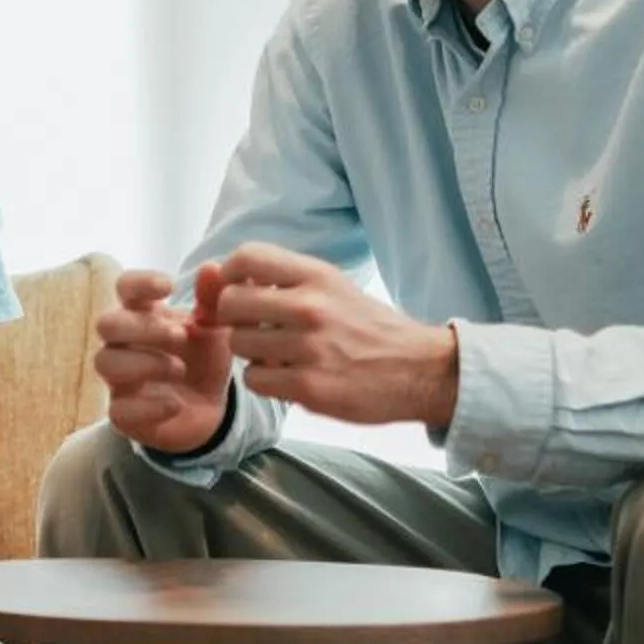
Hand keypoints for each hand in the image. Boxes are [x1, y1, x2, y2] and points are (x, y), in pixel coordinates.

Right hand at [93, 265, 235, 453]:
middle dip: (142, 327)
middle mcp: (123, 344)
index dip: (140, 283)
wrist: (212, 410)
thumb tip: (212, 267)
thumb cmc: (203, 360)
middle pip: (106, 323)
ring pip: (105, 362)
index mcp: (143, 316)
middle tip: (180, 335)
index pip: (125, 288)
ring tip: (180, 370)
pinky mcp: (124, 414)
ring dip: (144, 362)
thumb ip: (212, 300)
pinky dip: (149, 406)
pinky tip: (175, 404)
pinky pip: (119, 409)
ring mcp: (119, 379)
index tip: (169, 286)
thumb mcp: (215, 329)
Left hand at [209, 242, 457, 427]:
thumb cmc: (368, 327)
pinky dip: (265, 381)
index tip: (235, 290)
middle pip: (230, 303)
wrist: (419, 369)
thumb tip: (223, 274)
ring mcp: (309, 347)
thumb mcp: (332, 286)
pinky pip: (254, 380)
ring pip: (238, 345)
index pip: (246, 257)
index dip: (228, 275)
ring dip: (251, 353)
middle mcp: (311, 307)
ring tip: (279, 355)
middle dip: (234, 319)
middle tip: (253, 329)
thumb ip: (284, 279)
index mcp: (316, 276)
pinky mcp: (310, 386)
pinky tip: (288, 377)